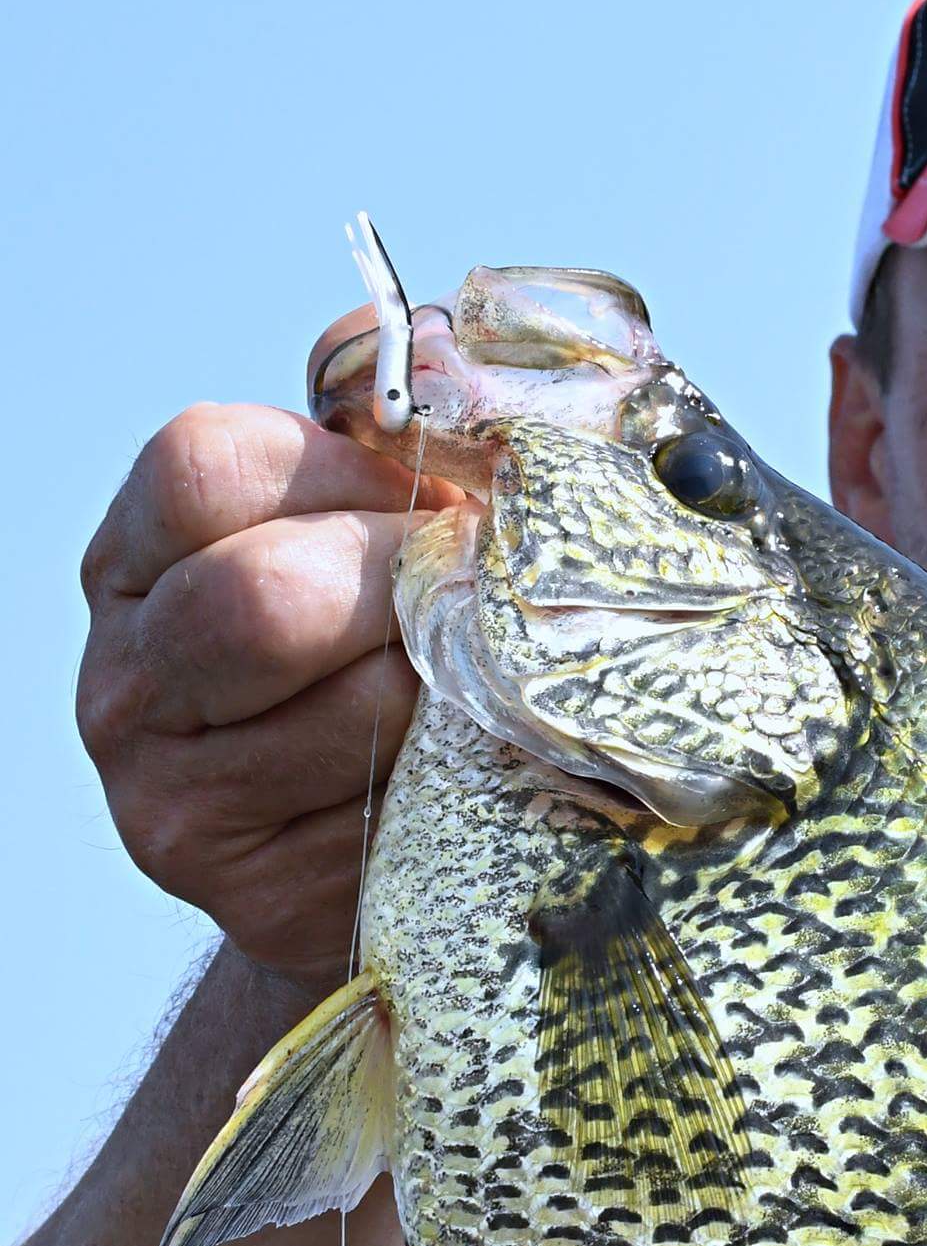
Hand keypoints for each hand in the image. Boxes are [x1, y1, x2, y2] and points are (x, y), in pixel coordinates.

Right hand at [77, 403, 468, 992]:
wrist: (368, 848)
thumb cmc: (380, 656)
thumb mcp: (360, 528)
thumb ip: (384, 433)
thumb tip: (450, 352)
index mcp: (136, 563)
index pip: (203, 465)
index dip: (345, 473)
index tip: (421, 504)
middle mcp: (124, 681)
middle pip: (263, 598)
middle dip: (406, 584)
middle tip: (472, 601)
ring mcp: (172, 798)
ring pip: (353, 711)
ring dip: (454, 688)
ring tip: (483, 685)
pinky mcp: (254, 893)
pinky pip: (396, 812)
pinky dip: (463, 780)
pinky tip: (469, 772)